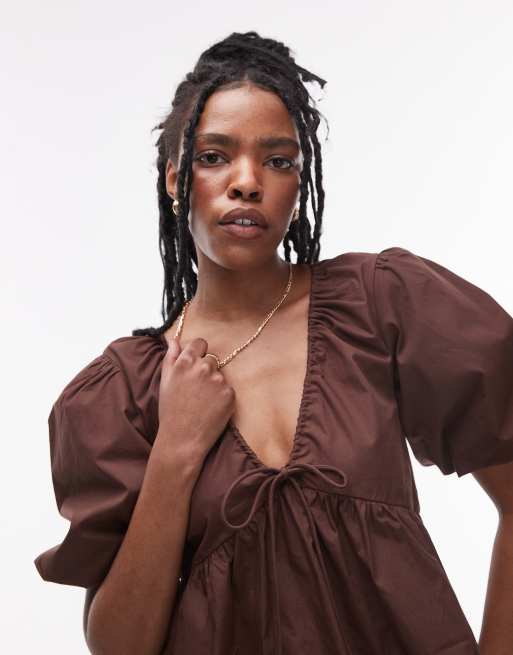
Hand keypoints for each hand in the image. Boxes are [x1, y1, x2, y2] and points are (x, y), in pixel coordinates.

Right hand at [156, 336, 235, 464]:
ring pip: (220, 374)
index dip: (198, 352)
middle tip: (196, 389)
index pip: (200, 342)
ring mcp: (218, 380)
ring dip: (214, 384)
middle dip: (205, 369)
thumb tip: (175, 339)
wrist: (182, 439)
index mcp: (185, 362)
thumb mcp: (165, 381)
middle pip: (211, 359)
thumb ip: (171, 356)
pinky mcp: (230, 394)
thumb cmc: (171, 411)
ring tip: (202, 401)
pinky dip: (222, 397)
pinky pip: (228, 389)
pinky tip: (211, 408)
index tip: (196, 363)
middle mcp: (203, 368)